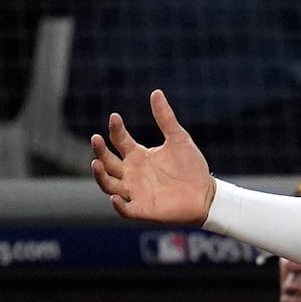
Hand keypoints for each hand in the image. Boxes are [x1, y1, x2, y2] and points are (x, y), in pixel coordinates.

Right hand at [91, 90, 217, 225]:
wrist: (204, 193)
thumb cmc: (190, 166)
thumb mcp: (178, 139)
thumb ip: (165, 118)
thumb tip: (156, 92)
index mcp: (138, 155)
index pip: (120, 141)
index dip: (115, 129)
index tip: (115, 117)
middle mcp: (131, 173)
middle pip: (108, 162)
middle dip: (100, 151)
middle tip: (96, 139)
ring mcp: (134, 191)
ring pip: (109, 184)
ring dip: (101, 175)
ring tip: (96, 163)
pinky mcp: (142, 209)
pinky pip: (125, 209)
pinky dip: (118, 205)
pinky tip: (115, 198)